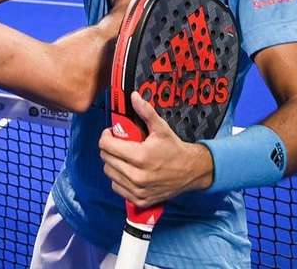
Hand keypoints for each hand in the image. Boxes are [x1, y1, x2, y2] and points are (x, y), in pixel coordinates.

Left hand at [99, 92, 213, 207]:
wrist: (191, 171)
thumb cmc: (174, 149)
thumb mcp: (161, 128)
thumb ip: (145, 111)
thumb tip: (134, 96)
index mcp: (140, 156)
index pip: (106, 146)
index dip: (106, 136)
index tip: (112, 133)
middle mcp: (137, 176)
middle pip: (106, 159)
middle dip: (109, 148)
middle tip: (120, 144)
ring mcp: (137, 190)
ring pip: (109, 173)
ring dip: (113, 163)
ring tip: (125, 157)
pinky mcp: (139, 200)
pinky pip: (117, 187)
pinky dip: (119, 178)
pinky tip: (129, 171)